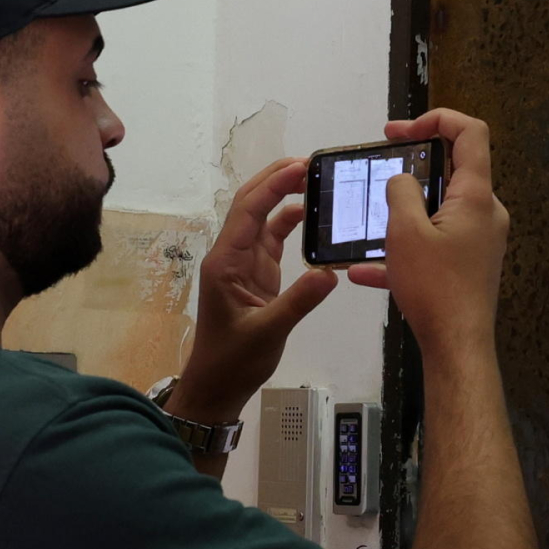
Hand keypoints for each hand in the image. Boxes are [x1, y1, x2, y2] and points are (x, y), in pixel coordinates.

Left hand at [168, 157, 336, 422]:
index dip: (273, 186)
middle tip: (311, 163)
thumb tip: (331, 271)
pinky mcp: (256, 275)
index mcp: (225, 261)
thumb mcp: (267, 332)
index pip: (248, 211)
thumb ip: (298, 301)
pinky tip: (311, 215)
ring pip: (262, 219)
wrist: (217, 386)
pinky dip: (290, 224)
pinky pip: (272, 240)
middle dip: (276, 179)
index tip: (301, 166)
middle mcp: (231, 255)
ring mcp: (243, 263)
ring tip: (315, 180)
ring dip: (283, 197)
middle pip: (250, 204)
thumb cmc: (233, 361)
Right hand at [346, 110, 506, 354]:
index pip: (470, 133)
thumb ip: (401, 192)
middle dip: (413, 166)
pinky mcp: (468, 266)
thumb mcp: (405, 232)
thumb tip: (401, 179)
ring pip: (439, 210)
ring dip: (404, 211)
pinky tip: (364, 269)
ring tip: (369, 221)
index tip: (400, 132)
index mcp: (476, 196)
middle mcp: (485, 214)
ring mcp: (479, 241)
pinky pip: (434, 245)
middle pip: (454, 170)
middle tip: (380, 168)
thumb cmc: (435, 288)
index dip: (437, 118)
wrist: (457, 347)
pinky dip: (405, 249)